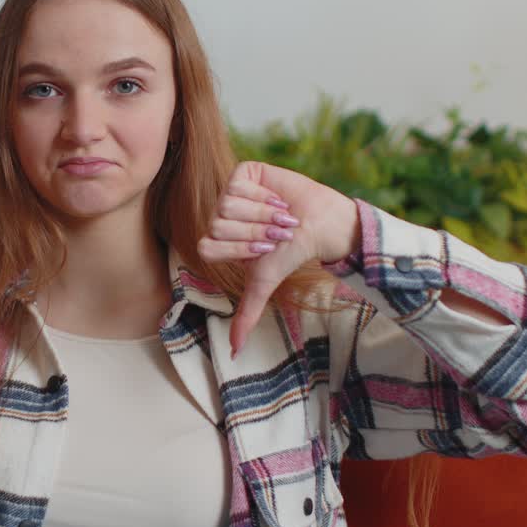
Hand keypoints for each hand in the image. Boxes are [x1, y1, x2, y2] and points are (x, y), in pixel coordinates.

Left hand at [197, 161, 359, 357]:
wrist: (320, 226)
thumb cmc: (291, 254)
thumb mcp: (264, 283)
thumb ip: (246, 314)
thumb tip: (234, 352)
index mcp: (218, 241)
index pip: (207, 246)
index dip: (238, 250)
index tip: (265, 251)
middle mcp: (220, 216)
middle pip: (216, 225)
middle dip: (253, 233)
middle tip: (276, 233)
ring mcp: (230, 192)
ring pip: (225, 206)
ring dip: (260, 216)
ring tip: (280, 216)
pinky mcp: (244, 173)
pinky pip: (237, 185)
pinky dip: (262, 197)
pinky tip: (278, 199)